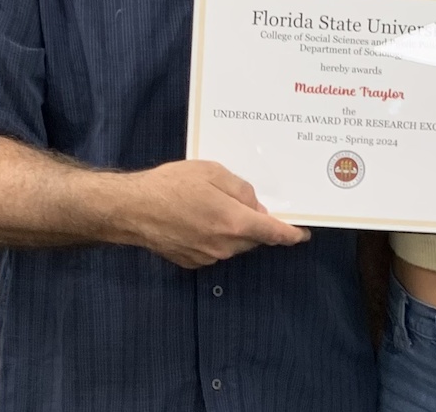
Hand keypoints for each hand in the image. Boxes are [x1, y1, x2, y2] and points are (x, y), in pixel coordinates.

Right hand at [120, 159, 310, 268]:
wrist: (132, 209)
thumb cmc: (173, 185)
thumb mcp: (212, 173)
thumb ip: (240, 190)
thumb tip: (256, 206)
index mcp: (234, 222)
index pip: (272, 232)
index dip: (291, 234)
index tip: (303, 235)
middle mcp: (225, 246)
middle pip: (254, 238)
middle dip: (257, 224)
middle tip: (243, 202)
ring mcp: (208, 257)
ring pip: (235, 244)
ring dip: (235, 230)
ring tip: (215, 206)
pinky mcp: (192, 262)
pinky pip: (216, 249)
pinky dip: (216, 237)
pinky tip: (198, 219)